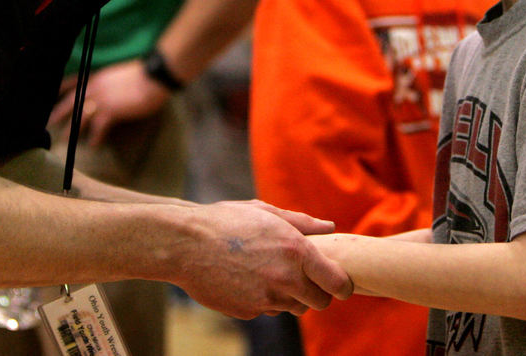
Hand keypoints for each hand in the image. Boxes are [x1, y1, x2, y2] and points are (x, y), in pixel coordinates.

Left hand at [47, 59, 170, 144]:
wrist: (153, 76)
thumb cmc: (141, 74)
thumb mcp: (117, 74)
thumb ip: (107, 83)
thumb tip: (105, 91)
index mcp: (96, 77)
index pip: (71, 81)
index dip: (59, 89)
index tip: (51, 96)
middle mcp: (94, 87)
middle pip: (70, 101)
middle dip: (58, 112)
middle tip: (48, 123)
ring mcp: (102, 99)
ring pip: (80, 116)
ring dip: (72, 129)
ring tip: (65, 139)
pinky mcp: (111, 111)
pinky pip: (98, 128)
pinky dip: (95, 138)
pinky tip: (93, 146)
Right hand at [171, 200, 352, 319]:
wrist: (185, 244)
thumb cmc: (225, 221)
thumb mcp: (265, 212)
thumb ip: (302, 223)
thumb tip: (329, 227)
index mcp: (295, 251)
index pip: (336, 282)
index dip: (341, 285)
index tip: (339, 284)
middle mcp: (285, 278)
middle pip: (319, 302)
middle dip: (316, 292)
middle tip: (302, 278)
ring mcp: (266, 299)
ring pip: (293, 308)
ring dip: (288, 296)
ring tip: (267, 273)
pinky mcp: (248, 312)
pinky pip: (267, 310)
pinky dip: (262, 299)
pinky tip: (245, 279)